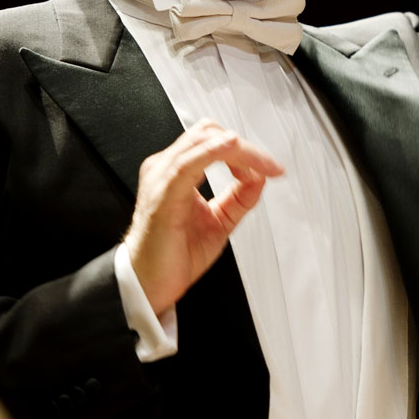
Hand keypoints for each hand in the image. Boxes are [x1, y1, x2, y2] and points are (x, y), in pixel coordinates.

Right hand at [123, 121, 283, 315]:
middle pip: (209, 134)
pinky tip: (230, 147)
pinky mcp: (163, 194)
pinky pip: (187, 163)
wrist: (149, 284)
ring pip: (203, 142)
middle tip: (268, 167)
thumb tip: (260, 176)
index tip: (269, 168)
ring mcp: (162, 178)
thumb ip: (240, 198)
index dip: (245, 151)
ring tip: (261, 166)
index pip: (213, 141)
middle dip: (245, 148)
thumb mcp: (219, 221)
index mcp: (177, 171)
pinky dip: (212, 151)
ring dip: (239, 151)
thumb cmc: (173, 255)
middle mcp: (166, 168)